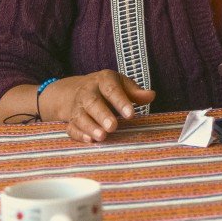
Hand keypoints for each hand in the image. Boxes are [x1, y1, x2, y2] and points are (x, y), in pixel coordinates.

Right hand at [38, 70, 155, 143]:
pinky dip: (79, 134)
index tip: (131, 115)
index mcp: (103, 80)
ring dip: (90, 127)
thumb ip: (135, 92)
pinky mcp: (70, 119)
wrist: (76, 89)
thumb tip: (151, 95)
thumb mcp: (122, 84)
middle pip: (93, 102)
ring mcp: (77, 106)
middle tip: (113, 127)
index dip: (121, 102)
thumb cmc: (107, 88)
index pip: (111, 89)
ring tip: (102, 137)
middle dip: (102, 115)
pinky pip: (71, 127)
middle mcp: (87, 92)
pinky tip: (89, 141)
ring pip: (80, 116)